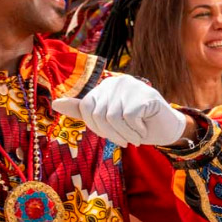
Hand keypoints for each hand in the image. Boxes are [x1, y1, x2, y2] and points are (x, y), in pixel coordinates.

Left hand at [53, 75, 187, 146]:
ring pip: (113, 117)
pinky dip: (136, 130)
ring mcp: (132, 86)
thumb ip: (83, 111)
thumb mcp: (107, 119)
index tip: (113, 136)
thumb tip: (55, 103)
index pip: (86, 107)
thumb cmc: (137, 126)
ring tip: (136, 136)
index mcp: (106, 86)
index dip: (96, 127)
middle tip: (126, 140)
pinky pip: (129, 117)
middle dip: (112, 134)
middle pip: (98, 114)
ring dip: (125, 134)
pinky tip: (144, 129)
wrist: (167, 129)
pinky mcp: (145, 94)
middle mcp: (117, 81)